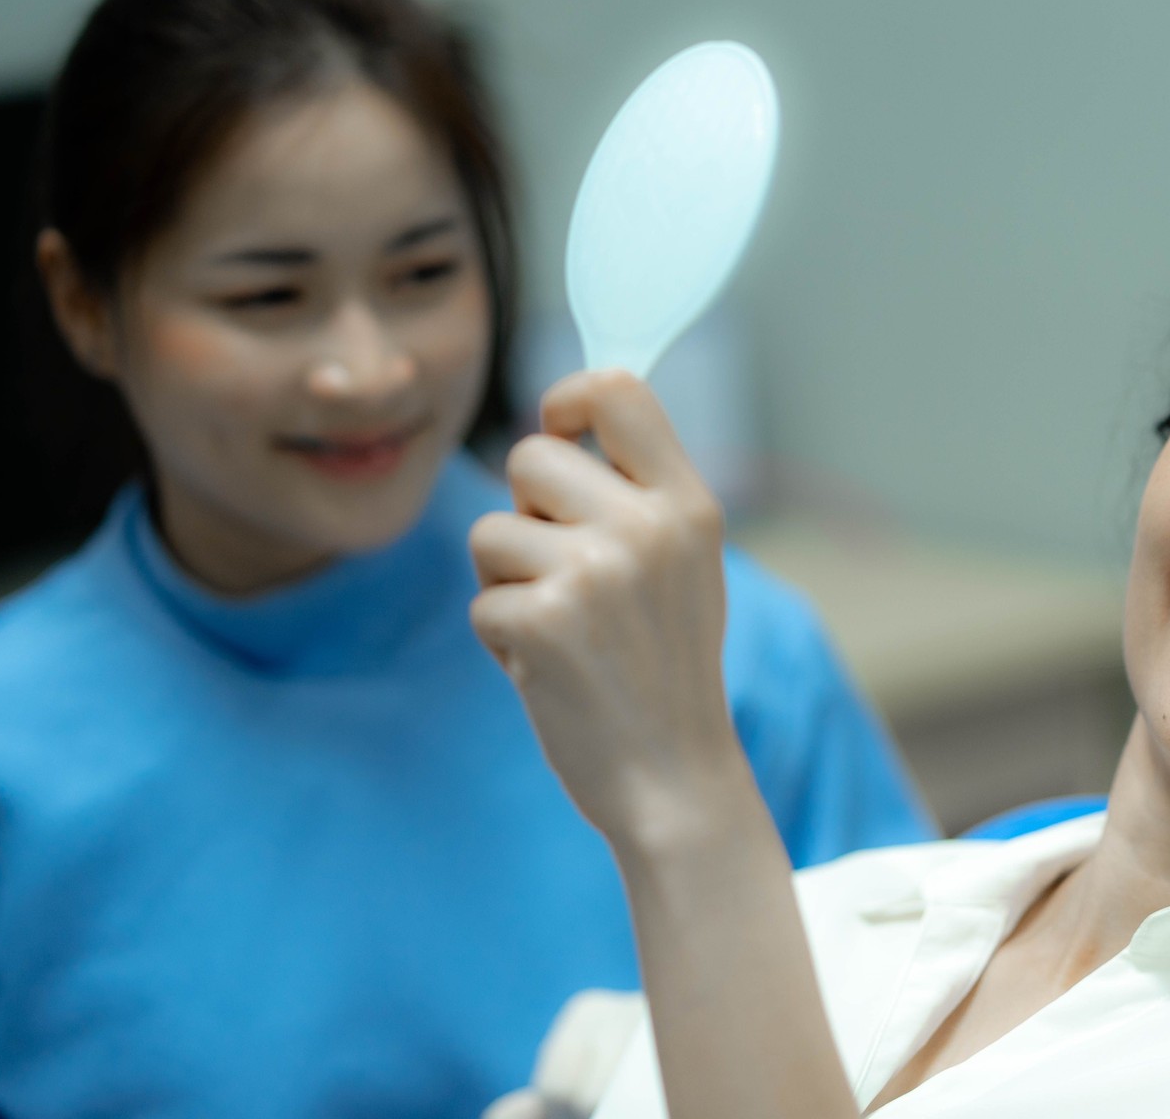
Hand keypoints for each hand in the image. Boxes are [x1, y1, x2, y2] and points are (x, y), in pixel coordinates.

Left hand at [469, 369, 746, 850]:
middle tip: (564, 573)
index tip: (558, 433)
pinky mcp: (542, 622)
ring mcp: (595, 573)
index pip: (618, 390)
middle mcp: (647, 527)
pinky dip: (501, 640)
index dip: (568, 399)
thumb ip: (637, 493)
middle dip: (525, 512)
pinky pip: (481, 600)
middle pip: (529, 456)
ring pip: (490, 531)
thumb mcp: (684, 565)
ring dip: (507, 582)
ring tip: (562, 630)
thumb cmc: (666, 668)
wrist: (675, 779)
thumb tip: (561, 418)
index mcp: (688, 504)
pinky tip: (550, 671)